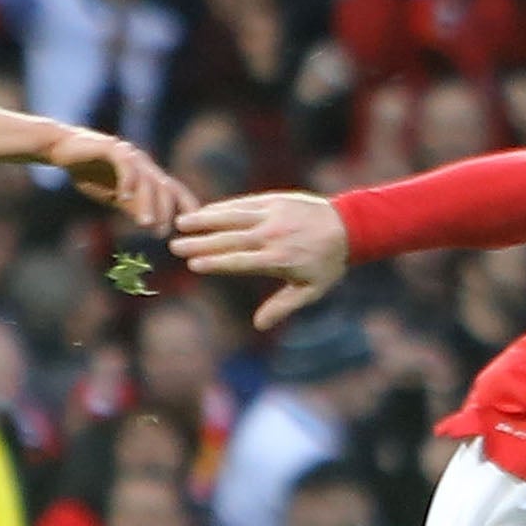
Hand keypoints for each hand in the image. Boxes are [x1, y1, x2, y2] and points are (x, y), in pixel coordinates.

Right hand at [45, 127, 194, 229]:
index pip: (174, 191)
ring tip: (146, 224)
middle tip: (161, 234)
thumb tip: (152, 225)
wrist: (64, 149)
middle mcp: (144, 163)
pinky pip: (125, 165)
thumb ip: (134, 207)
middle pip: (165, 187)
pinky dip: (127, 181)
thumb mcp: (116, 196)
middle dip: (166, 212)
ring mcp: (129, 154)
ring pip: (146, 179)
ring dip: (148, 203)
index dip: (186, 207)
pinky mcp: (112, 148)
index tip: (190, 230)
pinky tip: (124, 197)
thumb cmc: (91, 173)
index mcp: (148, 175)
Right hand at [170, 192, 348, 328]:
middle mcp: (273, 235)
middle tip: (176, 247)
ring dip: (206, 220)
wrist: (349, 226)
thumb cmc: (327, 263)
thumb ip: (282, 306)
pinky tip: (205, 211)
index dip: (215, 263)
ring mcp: (273, 215)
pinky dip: (223, 207)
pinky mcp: (274, 200)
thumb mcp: (310, 291)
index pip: (240, 261)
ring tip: (182, 224)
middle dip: (201, 243)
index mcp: (279, 259)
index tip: (194, 265)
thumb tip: (258, 324)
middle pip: (230, 239)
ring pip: (233, 217)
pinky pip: (244, 204)